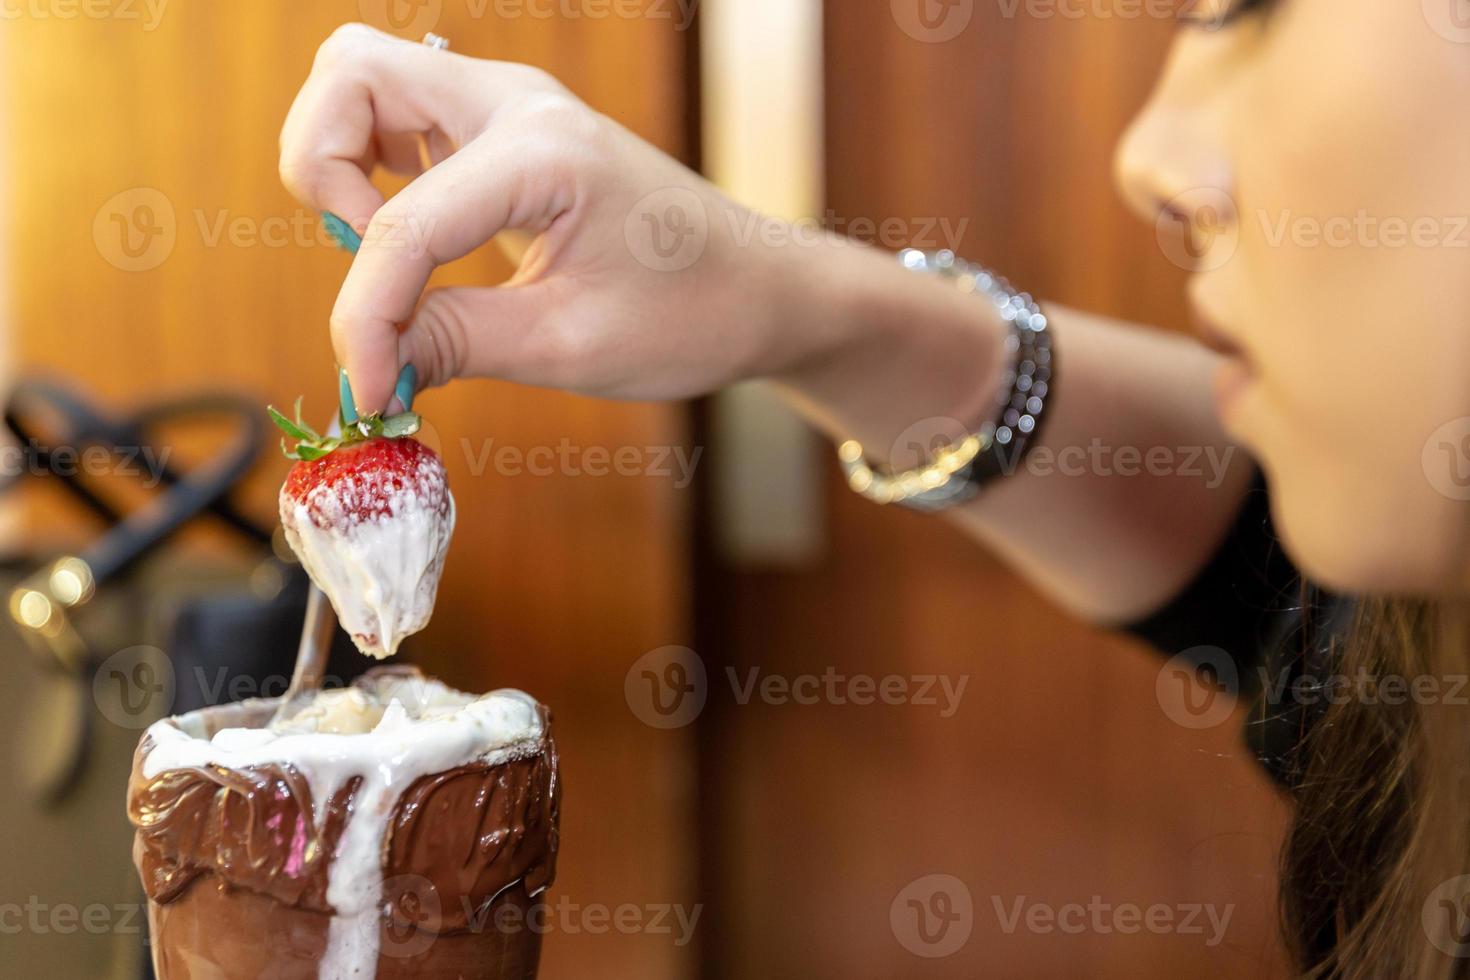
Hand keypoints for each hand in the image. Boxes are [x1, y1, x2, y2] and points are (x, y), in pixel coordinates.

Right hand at [280, 24, 813, 413]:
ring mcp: (511, 106)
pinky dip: (373, 166)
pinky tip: (410, 238)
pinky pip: (399, 113)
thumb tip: (370, 365)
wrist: (760, 290)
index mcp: (546, 153)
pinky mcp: (505, 131)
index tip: (372, 390)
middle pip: (350, 72)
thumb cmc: (693, 314)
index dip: (364, 319)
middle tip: (369, 263)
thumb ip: (457, 344)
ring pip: (364, 77)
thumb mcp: (571, 346)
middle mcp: (520, 105)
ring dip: (340, 160)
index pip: (405, 223)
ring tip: (388, 252)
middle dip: (322, 171)